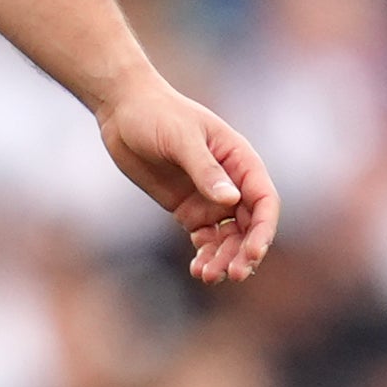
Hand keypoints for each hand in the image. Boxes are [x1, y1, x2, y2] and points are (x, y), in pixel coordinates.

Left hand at [97, 73, 279, 287]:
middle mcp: (231, 182)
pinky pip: (205, 239)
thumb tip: (231, 201)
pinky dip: (205, 255)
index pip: (264, 200)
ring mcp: (210, 198)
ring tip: (207, 275)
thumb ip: (205, 170)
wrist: (123, 111)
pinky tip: (198, 269)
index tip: (254, 252)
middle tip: (234, 274)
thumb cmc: (156, 115)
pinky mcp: (188, 209)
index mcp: (240, 160)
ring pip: (229, 237)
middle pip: (250, 226)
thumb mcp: (180, 139)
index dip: (264, 229)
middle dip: (245, 252)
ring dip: (224, 258)